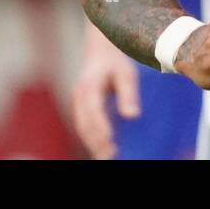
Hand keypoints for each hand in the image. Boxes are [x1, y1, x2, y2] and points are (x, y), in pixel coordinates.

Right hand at [72, 22, 141, 158]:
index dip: (100, 126)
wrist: (100, 52)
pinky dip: (92, 138)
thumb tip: (132, 116)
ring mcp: (77, 103)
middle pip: (85, 123)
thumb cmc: (117, 63)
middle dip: (96, 141)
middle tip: (111, 155)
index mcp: (90, 85)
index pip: (93, 109)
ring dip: (93, 143)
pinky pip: (84, 126)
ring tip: (108, 156)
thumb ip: (128, 94)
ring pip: (82, 127)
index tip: (110, 141)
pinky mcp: (81, 108)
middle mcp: (80, 95)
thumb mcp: (127, 73)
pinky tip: (104, 148)